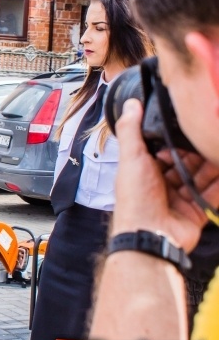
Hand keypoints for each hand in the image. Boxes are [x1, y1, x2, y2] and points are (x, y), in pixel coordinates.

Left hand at [112, 99, 209, 250]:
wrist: (150, 236)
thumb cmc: (136, 198)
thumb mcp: (132, 158)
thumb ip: (131, 130)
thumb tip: (131, 103)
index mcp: (143, 170)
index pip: (163, 149)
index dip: (174, 140)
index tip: (186, 129)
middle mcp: (160, 183)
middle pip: (185, 162)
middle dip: (196, 152)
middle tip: (206, 140)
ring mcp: (179, 199)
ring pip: (200, 177)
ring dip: (211, 166)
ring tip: (217, 152)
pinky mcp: (195, 212)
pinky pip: (212, 196)